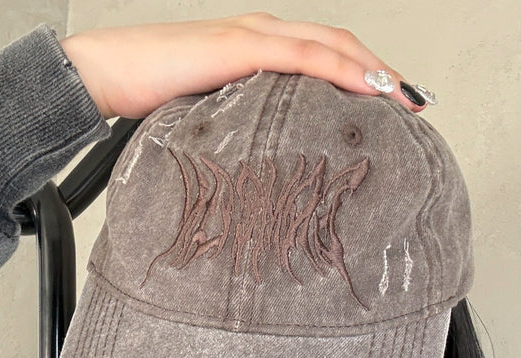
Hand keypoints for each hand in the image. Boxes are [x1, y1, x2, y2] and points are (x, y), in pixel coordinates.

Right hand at [59, 13, 425, 119]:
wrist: (107, 73)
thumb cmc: (149, 97)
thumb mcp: (209, 116)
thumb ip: (241, 126)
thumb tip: (262, 160)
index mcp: (256, 48)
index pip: (322, 56)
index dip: (360, 76)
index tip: (387, 106)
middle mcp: (262, 33)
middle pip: (339, 45)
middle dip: (381, 73)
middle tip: (413, 102)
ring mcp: (253, 35)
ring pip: (330, 44)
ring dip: (372, 70)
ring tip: (402, 97)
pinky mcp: (240, 46)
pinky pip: (302, 55)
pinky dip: (338, 69)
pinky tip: (364, 88)